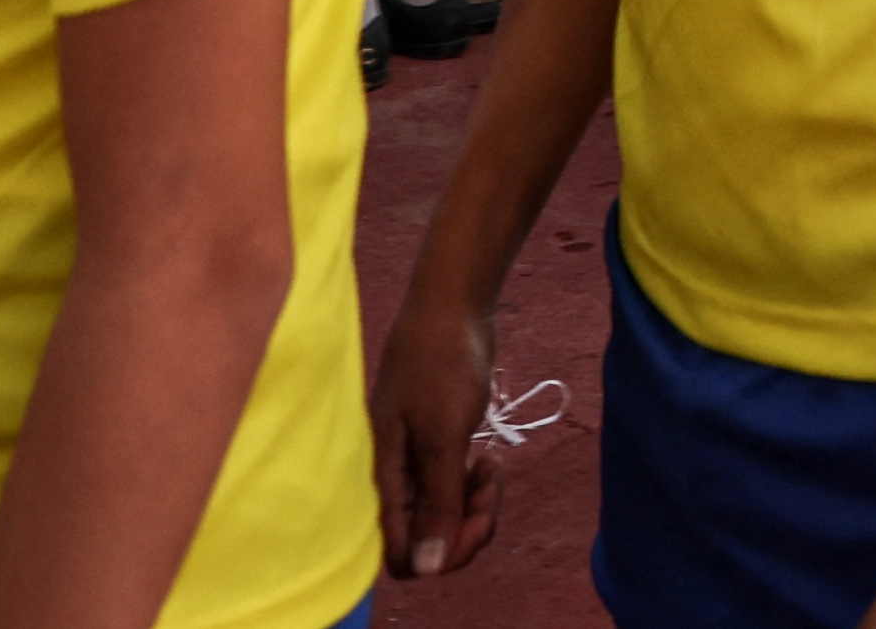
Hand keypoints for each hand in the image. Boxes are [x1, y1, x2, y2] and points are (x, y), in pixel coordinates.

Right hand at [367, 286, 507, 579]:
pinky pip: (452, 490)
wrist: (451, 307)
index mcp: (384, 479)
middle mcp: (394, 478)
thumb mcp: (443, 436)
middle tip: (489, 491)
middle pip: (426, 540)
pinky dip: (473, 486)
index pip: (400, 554)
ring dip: (473, 506)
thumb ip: (437, 502)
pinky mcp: (434, 448)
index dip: (441, 554)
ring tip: (491, 472)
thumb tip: (428, 568)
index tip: (473, 519)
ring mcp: (415, 463)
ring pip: (443, 515)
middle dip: (464, 529)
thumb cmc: (440, 364)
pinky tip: (488, 462)